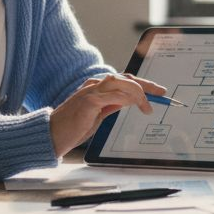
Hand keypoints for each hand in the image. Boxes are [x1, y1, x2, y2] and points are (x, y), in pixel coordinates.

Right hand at [49, 73, 166, 156]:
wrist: (52, 135)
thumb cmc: (73, 126)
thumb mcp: (99, 114)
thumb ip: (112, 104)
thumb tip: (130, 100)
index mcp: (97, 87)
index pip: (125, 80)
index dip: (144, 84)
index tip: (159, 92)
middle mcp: (94, 85)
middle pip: (126, 78)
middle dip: (146, 85)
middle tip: (161, 94)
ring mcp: (90, 91)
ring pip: (121, 82)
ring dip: (138, 92)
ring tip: (147, 106)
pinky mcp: (87, 101)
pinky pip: (112, 95)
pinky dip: (126, 98)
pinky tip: (135, 105)